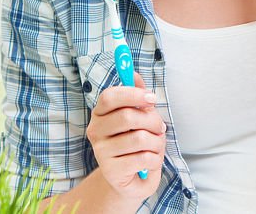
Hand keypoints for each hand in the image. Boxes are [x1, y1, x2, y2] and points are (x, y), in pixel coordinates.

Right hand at [85, 72, 165, 203]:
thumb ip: (137, 96)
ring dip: (157, 142)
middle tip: (160, 128)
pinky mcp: (112, 171)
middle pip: (127, 116)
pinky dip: (155, 159)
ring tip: (155, 146)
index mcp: (100, 114)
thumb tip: (134, 74)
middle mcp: (96, 131)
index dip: (132, 94)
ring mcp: (101, 152)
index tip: (152, 98)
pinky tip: (150, 162)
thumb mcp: (139, 118)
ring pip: (139, 138)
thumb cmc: (135, 145)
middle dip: (152, 121)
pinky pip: (143, 158)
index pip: (109, 96)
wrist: (129, 180)